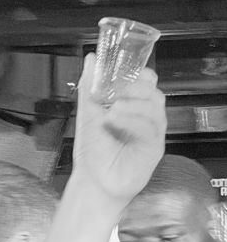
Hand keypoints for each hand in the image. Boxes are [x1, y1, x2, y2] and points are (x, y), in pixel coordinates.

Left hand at [72, 53, 165, 208]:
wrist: (93, 182)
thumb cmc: (93, 151)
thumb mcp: (88, 113)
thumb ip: (89, 86)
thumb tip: (91, 59)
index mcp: (134, 107)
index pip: (148, 83)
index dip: (141, 75)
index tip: (127, 72)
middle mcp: (145, 119)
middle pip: (154, 94)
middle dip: (137, 88)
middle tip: (118, 90)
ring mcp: (151, 134)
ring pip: (154, 109)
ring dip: (133, 104)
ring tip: (112, 109)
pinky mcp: (152, 149)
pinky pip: (149, 129)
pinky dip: (132, 120)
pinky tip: (115, 119)